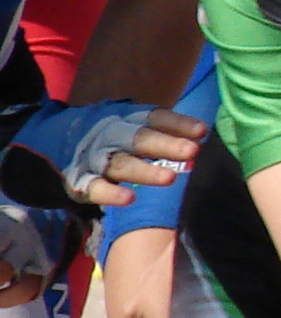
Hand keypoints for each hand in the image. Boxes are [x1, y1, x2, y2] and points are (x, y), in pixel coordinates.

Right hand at [3, 102, 207, 209]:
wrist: (41, 143)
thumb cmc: (101, 135)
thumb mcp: (124, 122)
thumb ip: (159, 128)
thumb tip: (201, 134)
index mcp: (122, 118)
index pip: (152, 117)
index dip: (176, 123)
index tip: (202, 131)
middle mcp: (108, 135)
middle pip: (138, 139)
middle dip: (165, 145)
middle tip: (192, 151)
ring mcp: (92, 158)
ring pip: (120, 164)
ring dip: (145, 172)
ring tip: (170, 179)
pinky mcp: (77, 181)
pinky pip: (94, 188)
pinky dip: (110, 194)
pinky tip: (129, 199)